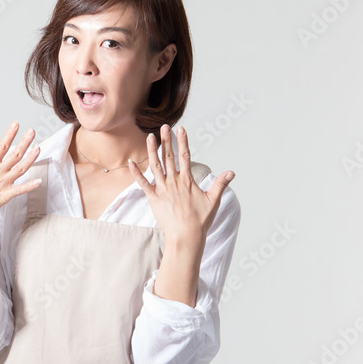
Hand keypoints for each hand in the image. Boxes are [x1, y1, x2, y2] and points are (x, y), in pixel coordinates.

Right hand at [0, 121, 42, 224]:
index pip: (1, 146)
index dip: (10, 134)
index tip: (16, 124)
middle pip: (14, 154)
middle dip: (25, 142)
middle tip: (32, 132)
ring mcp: (2, 184)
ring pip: (20, 169)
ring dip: (31, 158)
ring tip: (38, 148)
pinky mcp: (4, 196)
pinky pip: (20, 190)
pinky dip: (30, 186)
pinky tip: (39, 180)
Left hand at [128, 124, 234, 251]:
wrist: (186, 236)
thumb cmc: (200, 220)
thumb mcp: (213, 200)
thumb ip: (220, 184)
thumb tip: (232, 172)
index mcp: (187, 181)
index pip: (185, 156)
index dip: (183, 141)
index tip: (181, 129)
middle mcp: (174, 182)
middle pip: (170, 157)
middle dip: (167, 140)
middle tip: (164, 127)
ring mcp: (162, 189)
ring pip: (156, 166)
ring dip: (152, 151)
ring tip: (150, 137)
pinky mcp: (153, 198)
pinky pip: (143, 183)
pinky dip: (136, 173)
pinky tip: (131, 162)